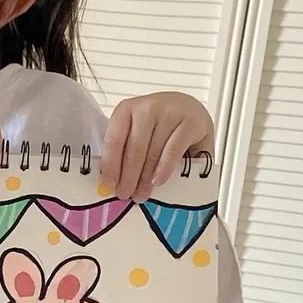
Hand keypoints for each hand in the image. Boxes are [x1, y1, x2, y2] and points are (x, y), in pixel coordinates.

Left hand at [100, 94, 214, 200]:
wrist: (193, 114)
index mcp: (127, 109)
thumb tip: (112, 182)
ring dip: (145, 179)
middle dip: (128, 176)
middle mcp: (147, 107)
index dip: (110, 164)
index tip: (109, 185)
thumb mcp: (139, 135)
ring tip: (141, 195)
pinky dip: (164, 169)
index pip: (114, 139)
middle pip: (134, 149)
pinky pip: (173, 150)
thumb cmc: (161, 130)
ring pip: (153, 152)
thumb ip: (124, 152)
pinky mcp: (189, 122)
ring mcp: (170, 112)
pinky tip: (157, 182)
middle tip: (125, 195)